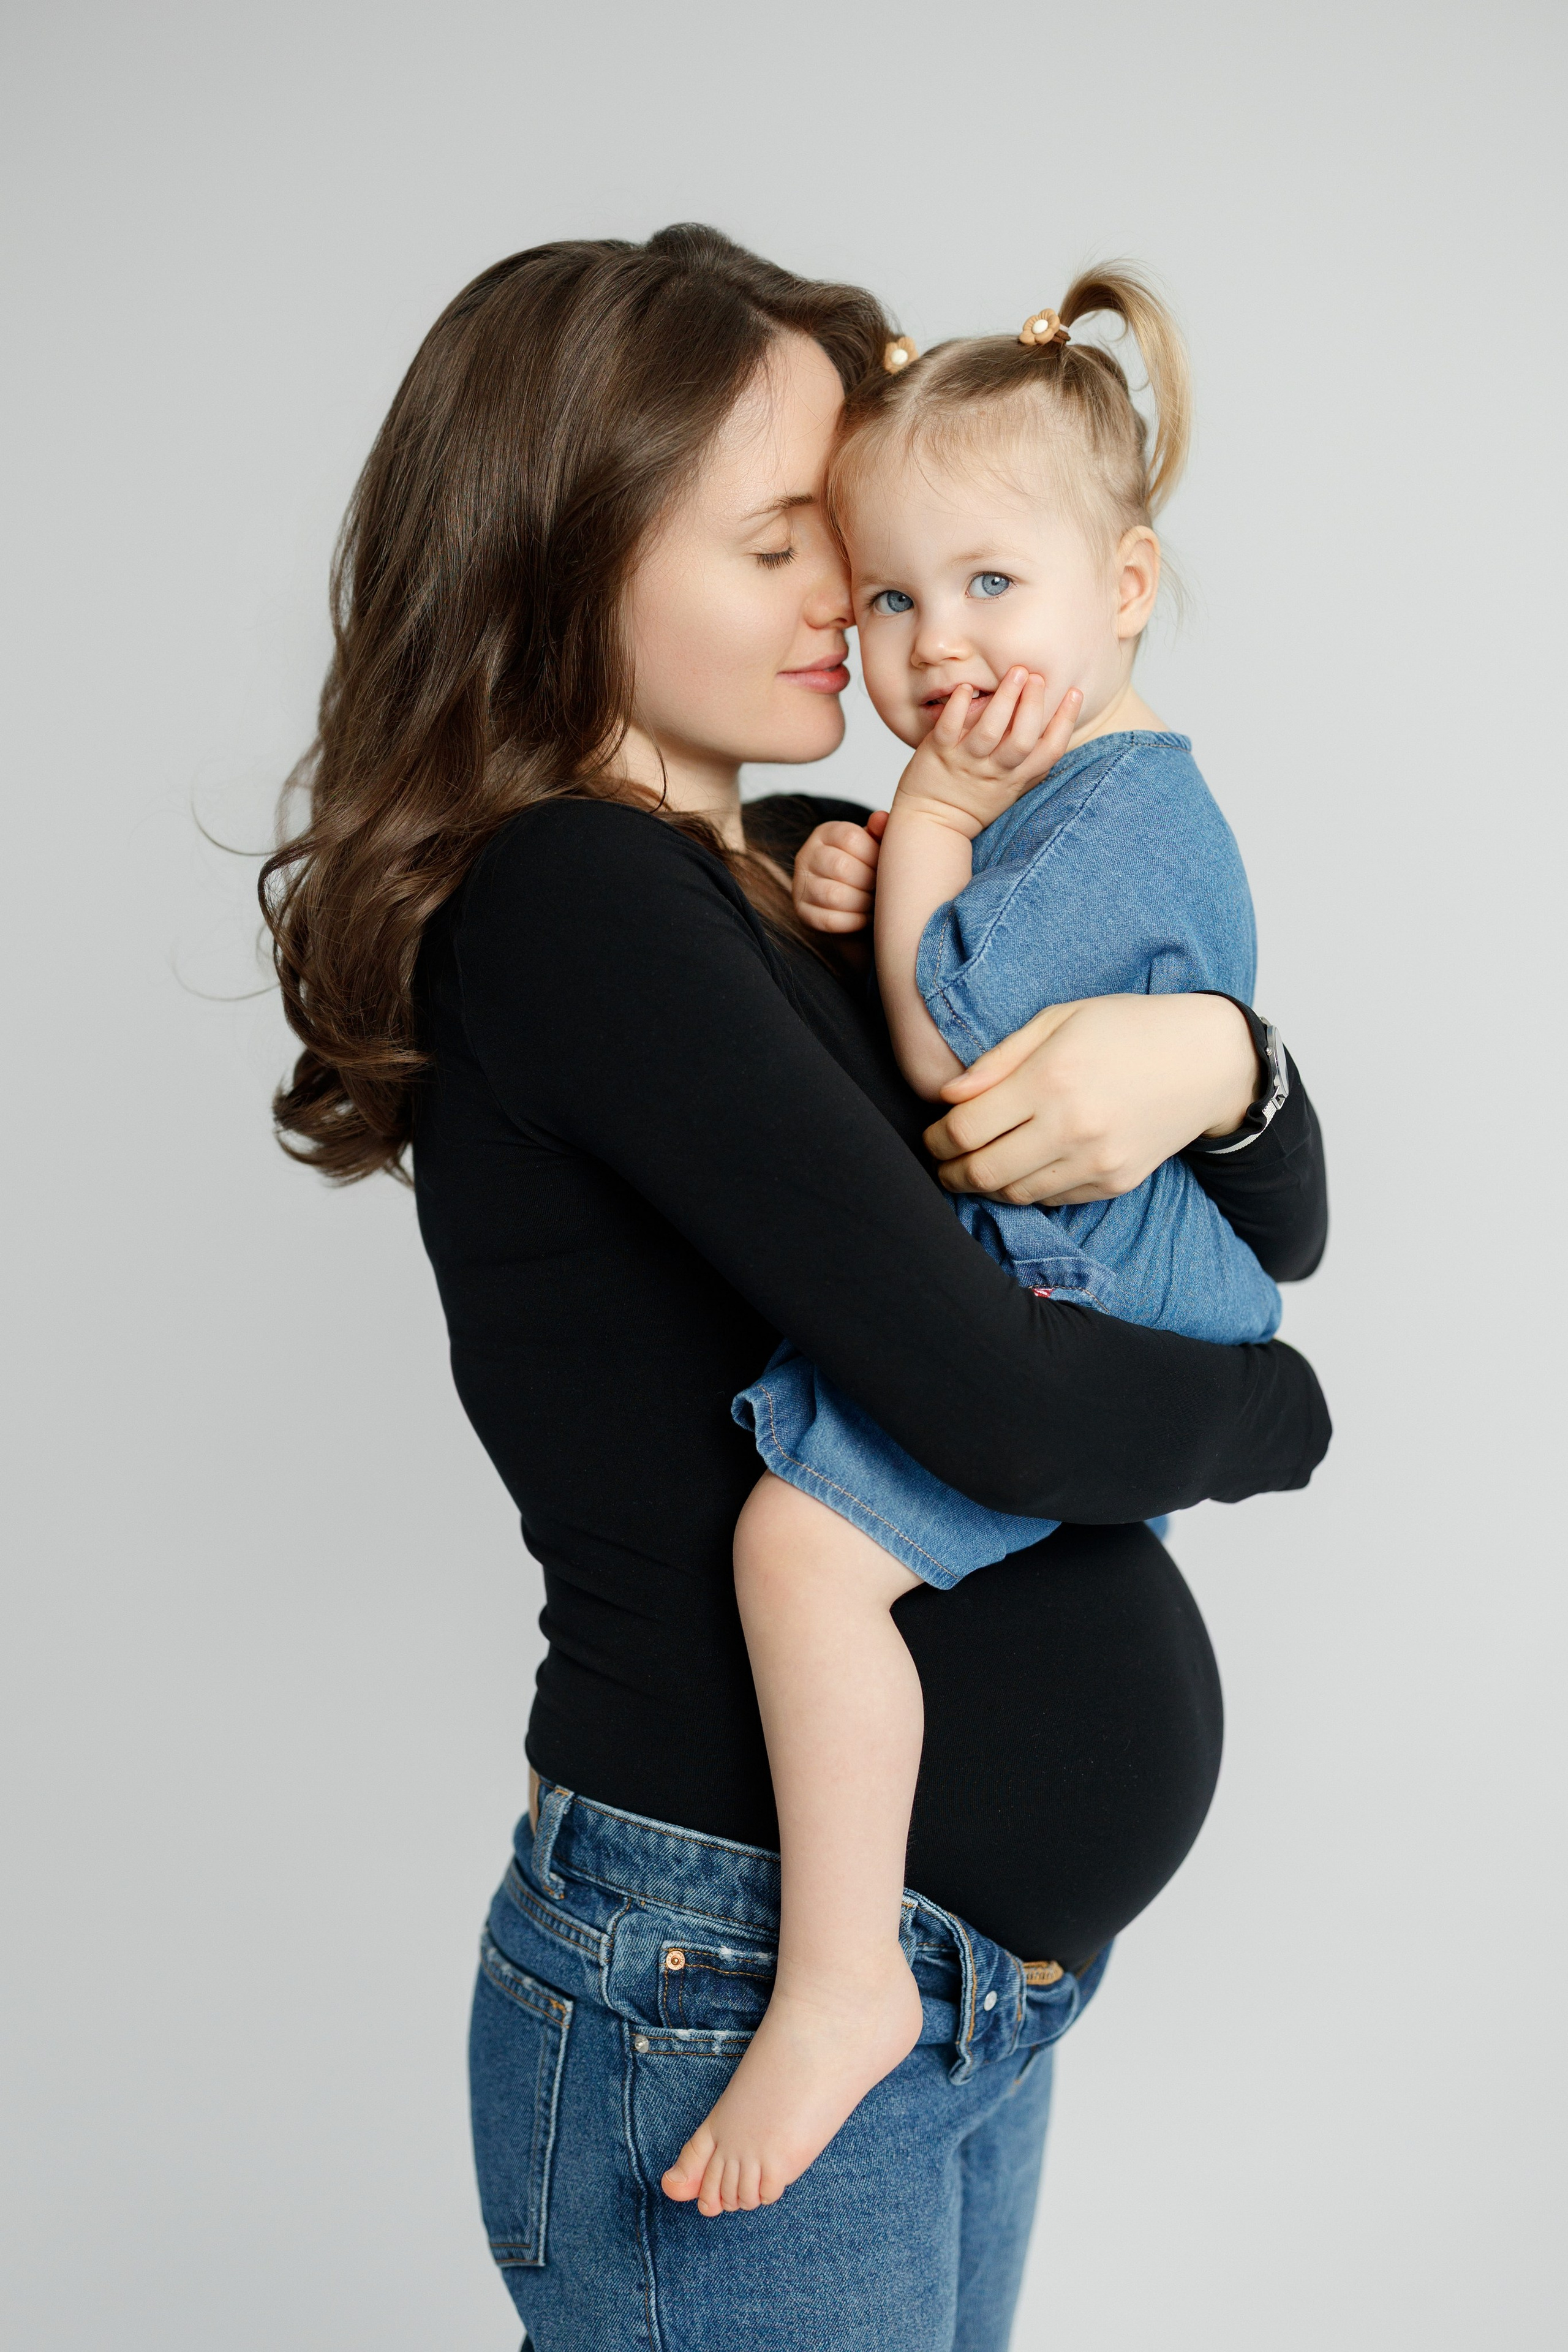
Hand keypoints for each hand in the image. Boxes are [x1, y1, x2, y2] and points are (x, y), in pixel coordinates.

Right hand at [793, 811, 887, 934]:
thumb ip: (880, 832)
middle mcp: (807, 855)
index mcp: (825, 833)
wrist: (850, 898)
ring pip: (834, 895)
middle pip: (841, 867)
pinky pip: (829, 920)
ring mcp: (800, 884)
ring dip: (862, 903)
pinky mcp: (802, 912)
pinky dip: (854, 921)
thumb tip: (881, 818)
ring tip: (876, 903)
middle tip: (883, 888)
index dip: (873, 855)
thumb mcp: (873, 845)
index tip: (886, 866)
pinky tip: (866, 917)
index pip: (850, 838)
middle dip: (869, 881)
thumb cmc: (865, 867)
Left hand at [899, 671, 1081, 837]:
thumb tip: (1059, 729)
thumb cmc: (975, 799)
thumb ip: (1032, 763)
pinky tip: (966, 688)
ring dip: (1004, 700)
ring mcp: (966, 761)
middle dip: (1034, 706)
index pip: (1050, 751)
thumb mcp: (1012, 787)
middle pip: (1022, 740)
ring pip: (989, 731)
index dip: (1066, 722)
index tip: (1074, 692)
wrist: (933, 822)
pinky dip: (957, 706)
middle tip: (1038, 676)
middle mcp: (994, 770)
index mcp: (1017, 777)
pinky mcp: (939, 753)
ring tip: (1016, 673)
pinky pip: (949, 728)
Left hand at [922, 994, 1260, 1206]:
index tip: (931, 1135)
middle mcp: (1071, 1126)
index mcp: (1050, 1079)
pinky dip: (1028, 1190)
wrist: (1207, 1061)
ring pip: (1016, 1194)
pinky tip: (1021, 1170)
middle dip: (951, 1172)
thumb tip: (947, 1096)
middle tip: (942, 1164)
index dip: (936, 1139)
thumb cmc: (1128, 1028)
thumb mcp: (1060, 1018)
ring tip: (974, 1170)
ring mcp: (1096, 1160)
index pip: (966, 1128)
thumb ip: (1000, 1059)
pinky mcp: (1115, 1181)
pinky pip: (1053, 1199)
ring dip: (985, 1187)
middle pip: (984, 1171)